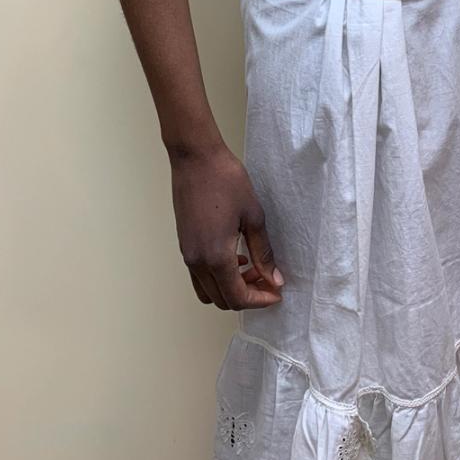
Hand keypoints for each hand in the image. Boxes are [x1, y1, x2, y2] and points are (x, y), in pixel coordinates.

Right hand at [169, 142, 284, 309]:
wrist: (196, 158)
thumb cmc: (225, 181)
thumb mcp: (253, 216)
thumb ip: (263, 252)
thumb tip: (274, 278)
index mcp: (215, 257)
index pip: (237, 297)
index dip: (259, 301)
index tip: (276, 293)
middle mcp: (197, 261)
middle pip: (221, 299)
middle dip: (247, 296)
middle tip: (267, 280)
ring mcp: (187, 254)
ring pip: (208, 291)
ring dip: (230, 288)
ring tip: (252, 268)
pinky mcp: (184, 244)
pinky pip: (199, 275)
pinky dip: (217, 277)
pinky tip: (235, 256)